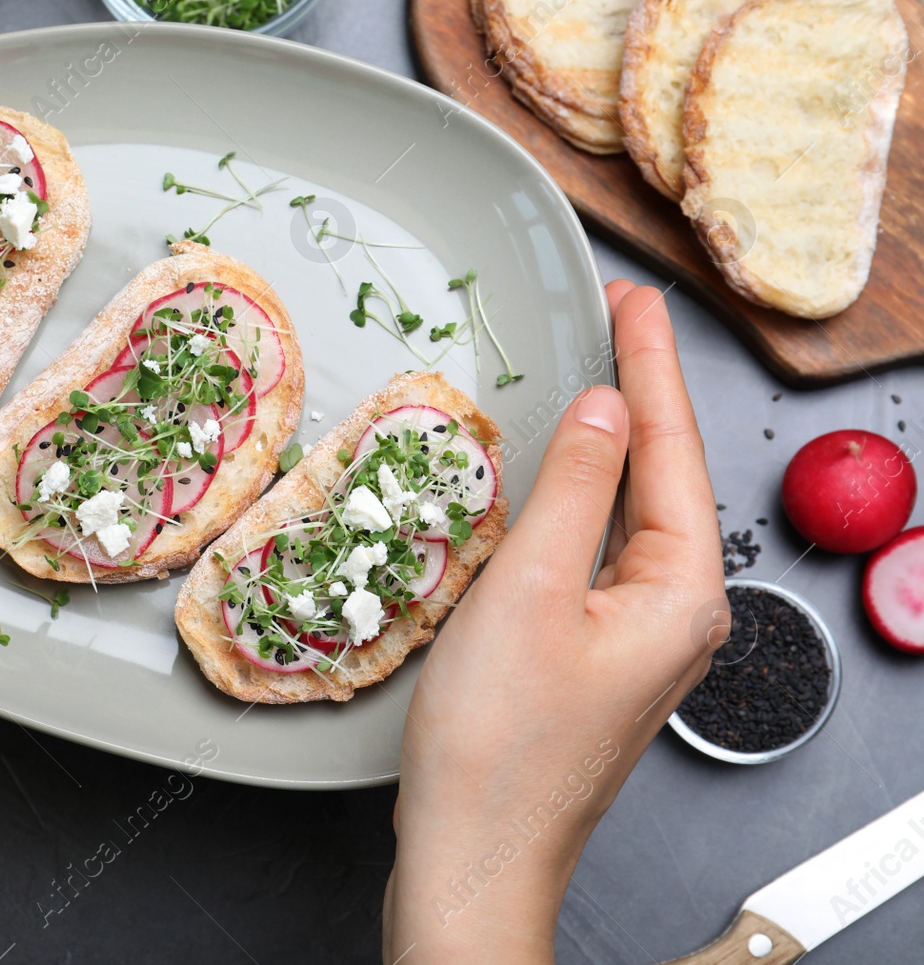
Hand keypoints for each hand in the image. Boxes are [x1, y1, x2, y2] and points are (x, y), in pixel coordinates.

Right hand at [383, 282, 726, 962]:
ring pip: (626, 515)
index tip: (631, 300)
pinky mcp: (591, 655)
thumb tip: (604, 406)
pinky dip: (576, 500)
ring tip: (588, 377)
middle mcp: (672, 613)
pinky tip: (554, 478)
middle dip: (638, 392)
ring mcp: (633, 638)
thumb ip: (572, 486)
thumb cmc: (499, 741)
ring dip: (606, 444)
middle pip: (661, 476)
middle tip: (613, 319)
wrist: (472, 850)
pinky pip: (594, 553)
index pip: (671, 447)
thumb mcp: (530, 588)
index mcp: (677, 592)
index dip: (648, 365)